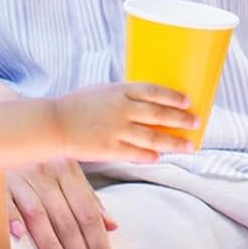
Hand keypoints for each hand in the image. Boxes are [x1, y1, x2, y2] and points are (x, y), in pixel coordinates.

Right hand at [6, 158, 119, 248]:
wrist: (4, 125)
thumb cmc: (40, 154)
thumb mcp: (67, 169)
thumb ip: (87, 198)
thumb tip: (112, 226)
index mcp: (69, 171)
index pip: (88, 213)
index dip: (99, 242)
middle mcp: (49, 174)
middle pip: (68, 219)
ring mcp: (22, 176)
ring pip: (40, 215)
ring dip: (51, 244)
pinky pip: (5, 200)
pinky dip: (12, 217)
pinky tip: (19, 237)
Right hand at [51, 81, 196, 163]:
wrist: (51, 124)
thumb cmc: (75, 106)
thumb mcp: (102, 92)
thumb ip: (125, 96)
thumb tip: (150, 103)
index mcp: (120, 91)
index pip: (154, 91)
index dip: (173, 97)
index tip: (187, 102)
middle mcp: (122, 109)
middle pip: (160, 114)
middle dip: (181, 120)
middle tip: (196, 123)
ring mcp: (117, 130)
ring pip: (153, 137)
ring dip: (174, 142)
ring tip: (188, 145)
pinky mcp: (109, 149)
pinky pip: (136, 153)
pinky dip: (150, 155)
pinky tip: (159, 157)